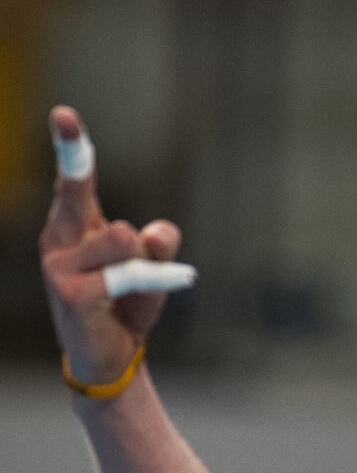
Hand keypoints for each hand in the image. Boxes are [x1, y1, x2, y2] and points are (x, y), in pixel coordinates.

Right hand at [39, 106, 195, 387]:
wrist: (110, 358)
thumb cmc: (126, 306)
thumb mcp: (151, 270)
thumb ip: (158, 246)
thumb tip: (156, 233)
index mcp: (74, 227)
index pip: (72, 182)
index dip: (71, 147)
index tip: (65, 114)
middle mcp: (59, 241)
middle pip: (76, 195)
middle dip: (77, 165)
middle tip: (76, 138)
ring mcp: (60, 267)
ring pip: (120, 240)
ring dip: (146, 263)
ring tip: (143, 286)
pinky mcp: (72, 294)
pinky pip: (126, 275)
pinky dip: (157, 279)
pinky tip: (181, 280)